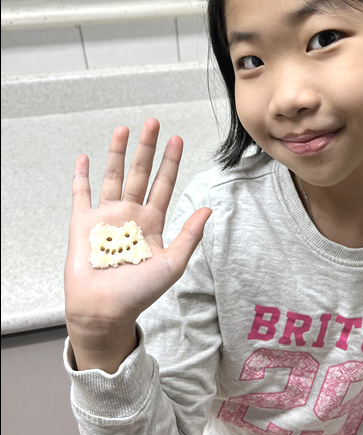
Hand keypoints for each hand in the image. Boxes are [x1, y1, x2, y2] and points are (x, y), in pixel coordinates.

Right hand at [64, 118, 211, 339]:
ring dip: (118, 153)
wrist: (104, 311)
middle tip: (153, 123)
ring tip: (124, 129)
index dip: (171, 162)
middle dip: (147, 148)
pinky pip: (81, 194)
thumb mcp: (173, 263)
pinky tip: (85, 158)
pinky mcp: (82, 223)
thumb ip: (190, 235)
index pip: (164, 184)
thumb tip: (210, 208)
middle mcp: (130, 214)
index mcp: (151, 222)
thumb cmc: (139, 293)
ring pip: (113, 176)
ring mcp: (106, 217)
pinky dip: (82, 176)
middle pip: (140, 173)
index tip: (177, 139)